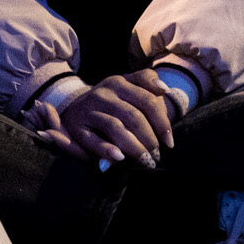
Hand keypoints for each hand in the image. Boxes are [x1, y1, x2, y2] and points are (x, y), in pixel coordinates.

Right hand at [28, 69, 175, 168]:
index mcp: (118, 82)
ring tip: (146, 161)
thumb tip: (165, 89)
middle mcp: (102, 94)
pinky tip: (120, 158)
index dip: (162, 123)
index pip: (147, 101)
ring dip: (134, 148)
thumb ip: (148, 81)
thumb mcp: (127, 85)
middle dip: (149, 140)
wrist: (74, 106)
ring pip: (115, 128)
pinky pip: (92, 140)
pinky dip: (106, 150)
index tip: (170, 143)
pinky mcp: (76, 127)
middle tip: (157, 156)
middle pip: (133, 117)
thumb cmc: (112, 100)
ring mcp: (88, 110)